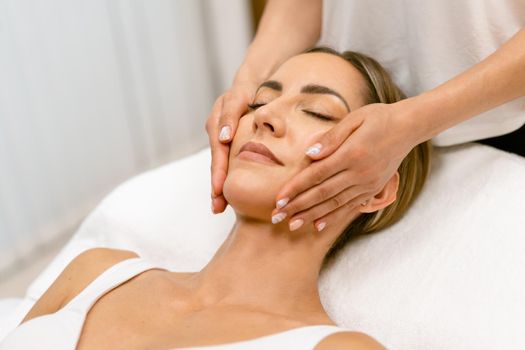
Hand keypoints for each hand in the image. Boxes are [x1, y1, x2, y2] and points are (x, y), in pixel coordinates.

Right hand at [205, 77, 261, 213]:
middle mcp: (216, 132)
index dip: (218, 172)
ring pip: (221, 164)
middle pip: (217, 163)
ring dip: (219, 185)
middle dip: (216, 186)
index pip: (218, 152)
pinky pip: (227, 161)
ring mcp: (222, 137)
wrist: (253, 83)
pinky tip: (228, 193)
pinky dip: (227, 175)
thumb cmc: (249, 89)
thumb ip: (230, 114)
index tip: (218, 190)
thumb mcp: (239, 96)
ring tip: (219, 206)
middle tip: (217, 207)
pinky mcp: (229, 141)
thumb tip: (223, 138)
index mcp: (217, 123)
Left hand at [271, 102, 416, 231]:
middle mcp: (360, 173)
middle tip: (277, 216)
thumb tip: (309, 154)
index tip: (278, 198)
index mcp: (352, 153)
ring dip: (311, 215)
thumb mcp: (354, 119)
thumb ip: (331, 137)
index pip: (317, 174)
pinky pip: (349, 207)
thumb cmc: (377, 118)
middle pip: (322, 193)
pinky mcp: (373, 190)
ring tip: (292, 224)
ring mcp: (367, 184)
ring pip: (334, 203)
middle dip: (297, 206)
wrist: (408, 128)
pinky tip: (317, 225)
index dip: (295, 188)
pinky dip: (333, 217)